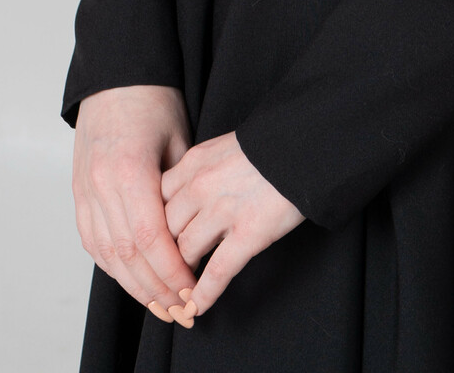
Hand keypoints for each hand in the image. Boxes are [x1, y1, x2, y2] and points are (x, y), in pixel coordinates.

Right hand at [72, 85, 200, 325]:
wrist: (116, 75)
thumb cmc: (153, 101)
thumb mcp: (179, 139)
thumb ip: (181, 189)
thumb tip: (194, 233)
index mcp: (128, 171)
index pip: (151, 238)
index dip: (171, 271)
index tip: (192, 291)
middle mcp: (100, 185)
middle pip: (128, 254)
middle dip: (155, 288)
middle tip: (180, 309)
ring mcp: (85, 190)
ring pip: (107, 253)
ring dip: (133, 284)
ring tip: (159, 304)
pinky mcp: (78, 191)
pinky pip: (92, 240)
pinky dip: (111, 264)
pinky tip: (131, 277)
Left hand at [160, 130, 304, 315]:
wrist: (302, 145)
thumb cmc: (267, 145)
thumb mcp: (221, 147)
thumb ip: (200, 170)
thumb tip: (184, 194)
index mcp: (193, 163)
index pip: (156, 200)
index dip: (152, 227)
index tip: (152, 244)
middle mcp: (201, 186)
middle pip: (165, 229)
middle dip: (163, 255)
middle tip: (163, 274)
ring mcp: (223, 211)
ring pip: (186, 251)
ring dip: (180, 276)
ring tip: (180, 292)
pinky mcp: (248, 233)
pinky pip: (217, 271)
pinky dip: (203, 295)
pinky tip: (196, 308)